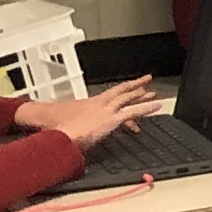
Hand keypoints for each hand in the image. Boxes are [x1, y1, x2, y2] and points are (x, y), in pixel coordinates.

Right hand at [20, 77, 159, 141]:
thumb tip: (69, 131)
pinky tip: (156, 106)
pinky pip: (132, 111)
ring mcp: (106, 110)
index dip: (120, 91)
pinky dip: (146, 107)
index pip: (109, 96)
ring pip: (128, 98)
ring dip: (143, 95)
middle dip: (134, 86)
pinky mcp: (110, 118)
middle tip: (147, 80)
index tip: (128, 88)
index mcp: (89, 104)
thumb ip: (70, 125)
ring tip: (155, 93)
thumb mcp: (63, 124)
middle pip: (120, 91)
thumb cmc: (54, 127)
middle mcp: (99, 103)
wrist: (54, 130)